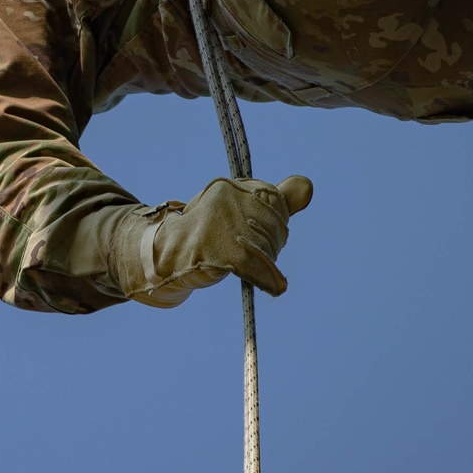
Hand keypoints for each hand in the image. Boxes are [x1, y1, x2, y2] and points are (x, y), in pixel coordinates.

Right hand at [110, 174, 312, 307]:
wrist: (165, 259)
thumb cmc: (205, 235)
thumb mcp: (238, 210)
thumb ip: (277, 198)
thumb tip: (308, 185)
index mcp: (230, 187)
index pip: (274, 201)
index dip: (272, 220)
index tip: (255, 231)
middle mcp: (225, 198)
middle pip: (274, 224)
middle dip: (269, 242)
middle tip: (246, 250)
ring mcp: (221, 223)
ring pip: (268, 246)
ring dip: (266, 262)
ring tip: (247, 265)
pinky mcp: (220, 249)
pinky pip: (258, 265)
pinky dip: (269, 279)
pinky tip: (276, 287)